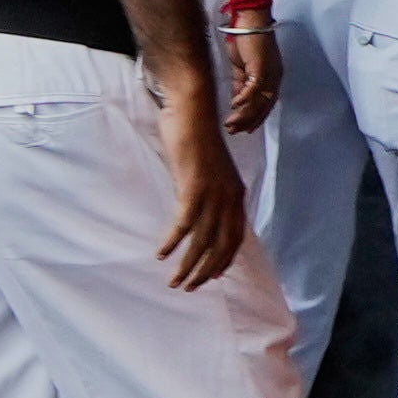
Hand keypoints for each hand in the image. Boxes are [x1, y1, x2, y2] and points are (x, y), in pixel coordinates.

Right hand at [151, 69, 244, 287]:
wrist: (192, 111)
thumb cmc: (196, 138)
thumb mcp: (209, 171)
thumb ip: (210, 192)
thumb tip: (199, 214)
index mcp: (236, 194)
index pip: (236, 238)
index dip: (224, 260)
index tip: (212, 276)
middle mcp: (229, 197)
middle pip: (222, 246)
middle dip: (205, 272)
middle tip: (188, 287)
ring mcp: (213, 193)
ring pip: (203, 241)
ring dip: (188, 265)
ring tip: (174, 281)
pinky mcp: (194, 187)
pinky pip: (185, 224)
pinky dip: (173, 242)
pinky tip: (162, 254)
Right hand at [216, 4, 281, 133]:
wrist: (248, 19)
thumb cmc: (245, 40)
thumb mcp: (242, 67)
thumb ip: (241, 84)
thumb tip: (236, 101)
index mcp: (272, 77)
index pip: (266, 104)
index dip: (255, 118)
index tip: (244, 129)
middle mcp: (275, 78)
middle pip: (263, 107)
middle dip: (247, 121)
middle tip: (233, 131)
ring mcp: (270, 73)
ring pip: (258, 101)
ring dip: (243, 114)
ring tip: (230, 123)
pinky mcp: (261, 68)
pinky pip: (253, 89)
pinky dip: (243, 99)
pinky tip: (233, 105)